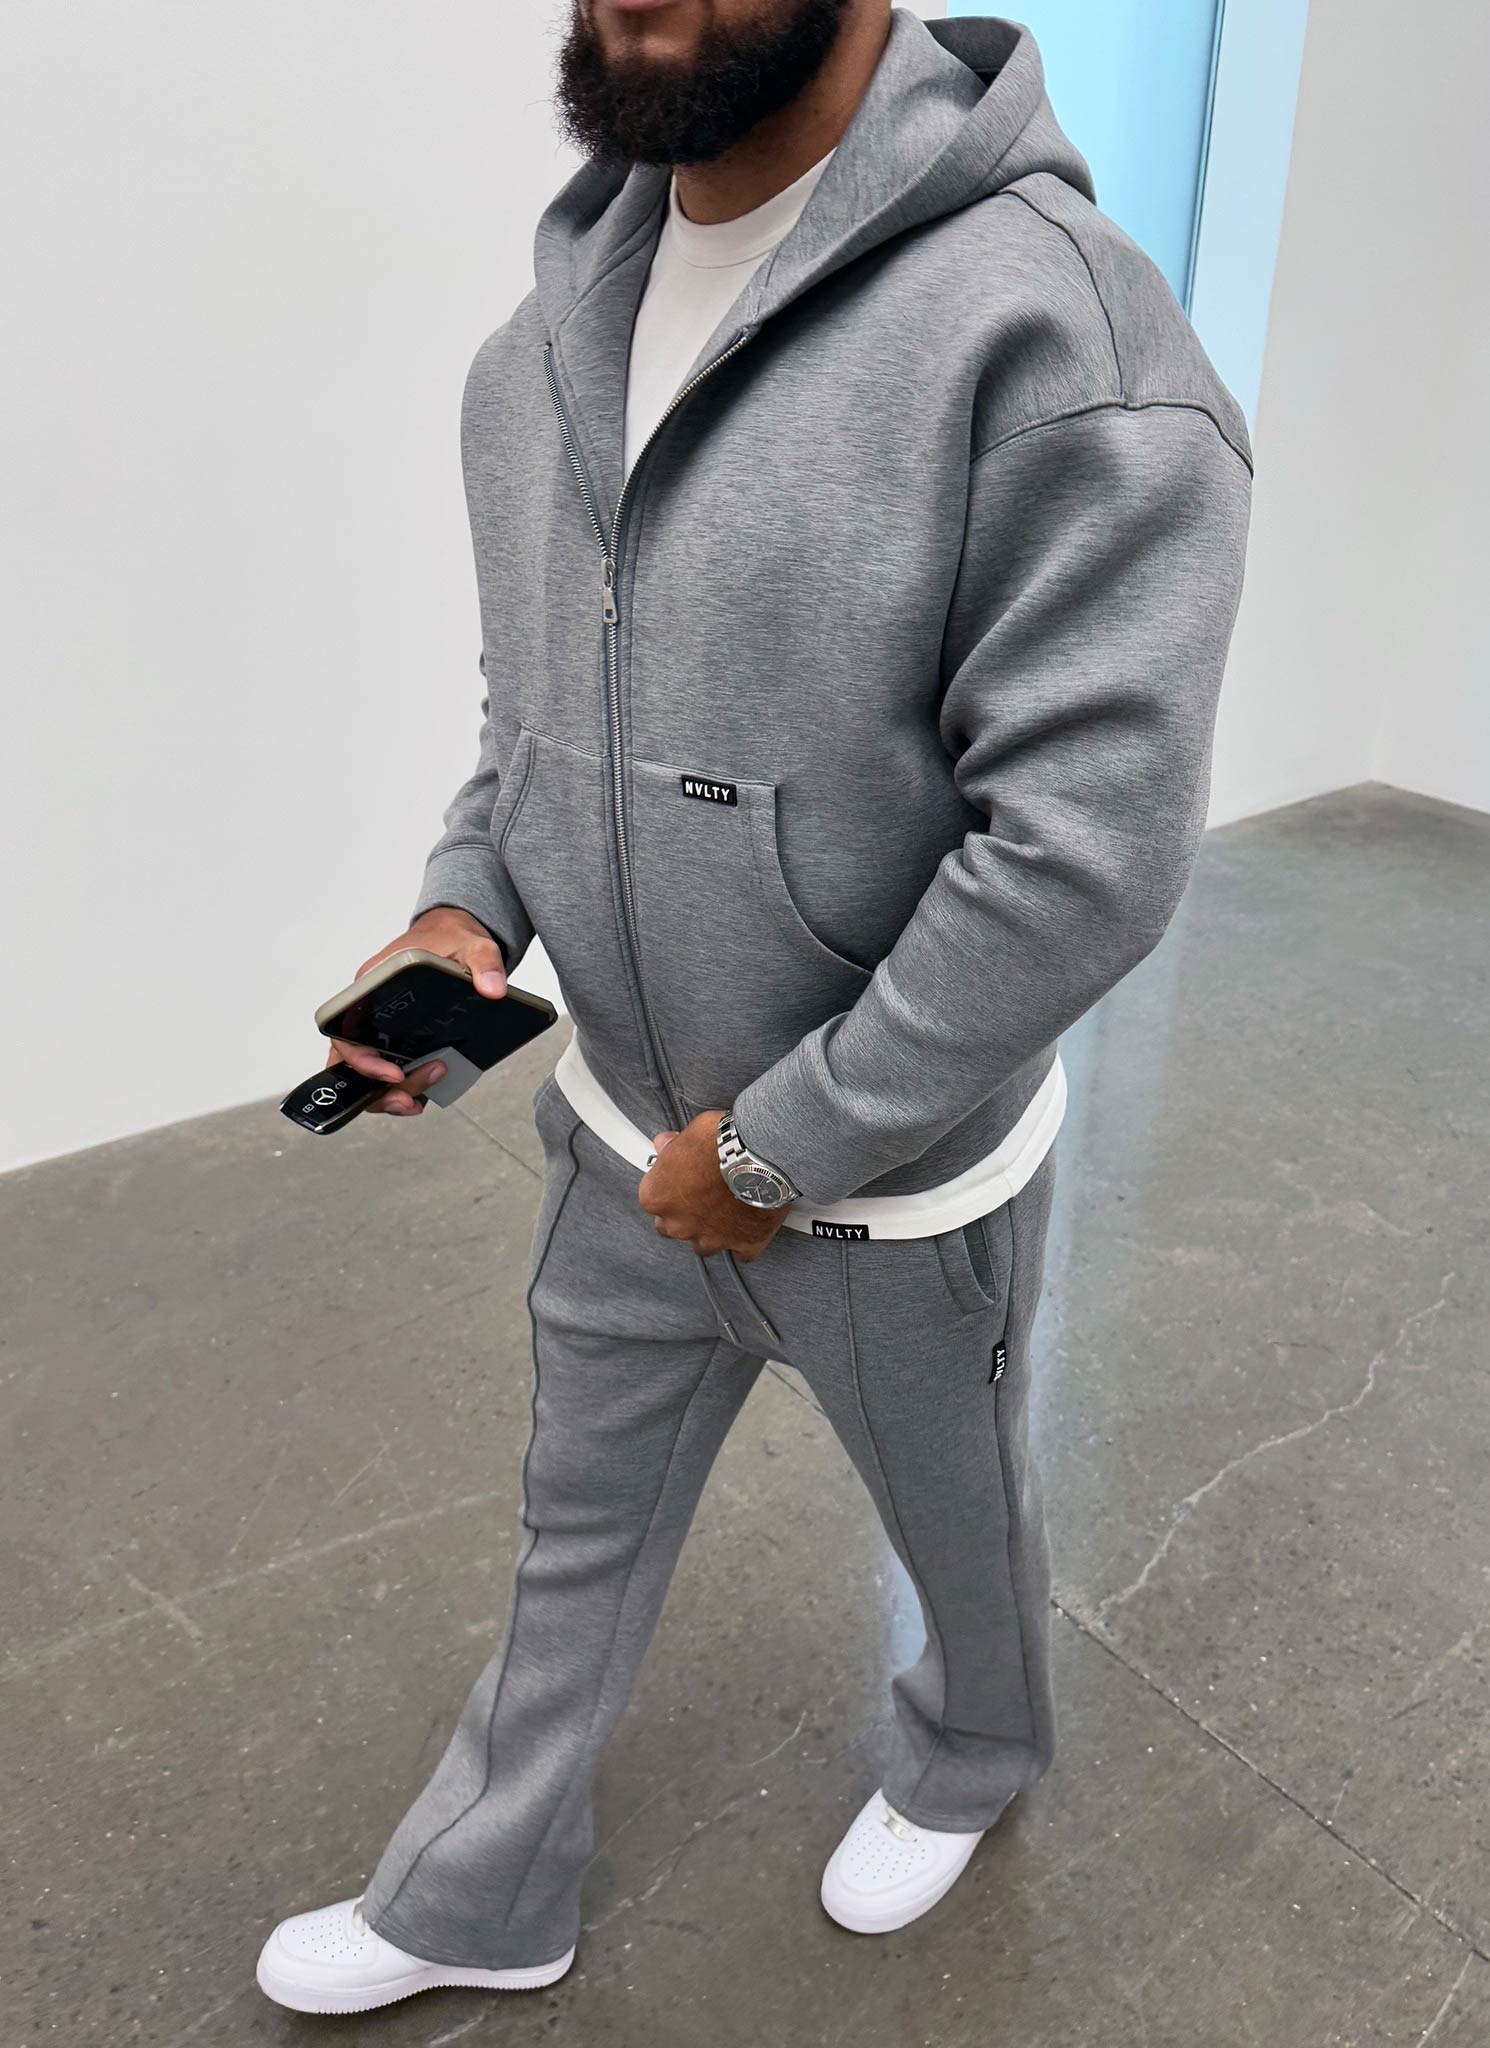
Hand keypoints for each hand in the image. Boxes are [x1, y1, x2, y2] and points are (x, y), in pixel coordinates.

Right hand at [327, 906, 505, 1118]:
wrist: (454, 934)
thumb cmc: (449, 937)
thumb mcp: (473, 945)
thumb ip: (484, 963)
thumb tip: (493, 989)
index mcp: (372, 983)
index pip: (344, 1029)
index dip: (362, 1059)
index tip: (394, 1073)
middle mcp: (368, 1008)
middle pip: (353, 1061)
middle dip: (379, 1088)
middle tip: (412, 1098)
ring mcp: (381, 1026)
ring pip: (367, 1073)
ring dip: (390, 1093)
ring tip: (420, 1099)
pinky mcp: (397, 1038)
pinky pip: (387, 1070)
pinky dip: (400, 1088)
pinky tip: (424, 1092)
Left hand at [638, 1111, 789, 1259]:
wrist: (762, 1157)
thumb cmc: (722, 1143)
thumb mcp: (692, 1132)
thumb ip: (674, 1145)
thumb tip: (666, 1144)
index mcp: (657, 1197)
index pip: (652, 1196)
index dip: (668, 1184)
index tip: (679, 1174)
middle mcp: (679, 1225)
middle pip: (671, 1227)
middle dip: (683, 1213)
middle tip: (700, 1192)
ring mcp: (711, 1239)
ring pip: (703, 1243)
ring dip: (710, 1228)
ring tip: (726, 1206)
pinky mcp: (743, 1245)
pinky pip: (740, 1249)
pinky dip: (744, 1238)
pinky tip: (749, 1220)